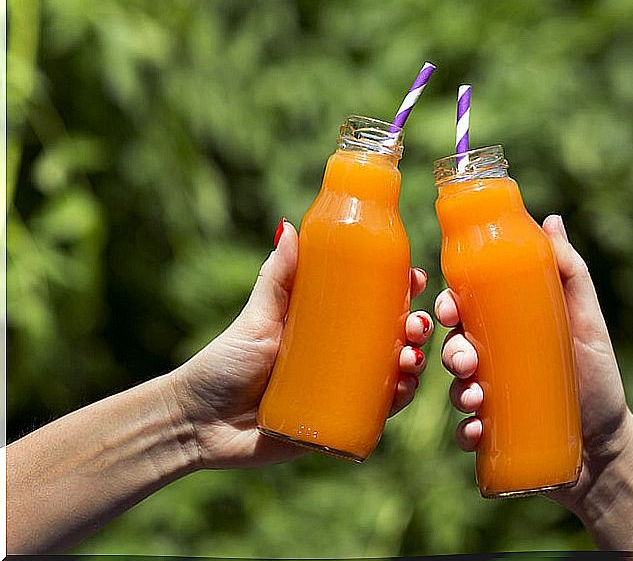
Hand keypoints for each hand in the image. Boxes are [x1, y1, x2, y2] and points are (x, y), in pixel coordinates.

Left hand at [170, 220, 432, 468]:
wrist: (197, 425)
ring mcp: (341, 390)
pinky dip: (398, 400)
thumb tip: (289, 227)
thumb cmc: (222, 365)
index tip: (415, 278)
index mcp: (324, 325)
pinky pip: (378, 413)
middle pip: (392, 336)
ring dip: (413, 362)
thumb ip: (276, 278)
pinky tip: (404, 389)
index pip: (372, 302)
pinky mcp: (338, 424)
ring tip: (409, 359)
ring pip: (392, 373)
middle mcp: (339, 355)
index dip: (400, 290)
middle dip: (415, 327)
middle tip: (416, 325)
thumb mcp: (256, 318)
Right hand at [434, 214, 632, 508]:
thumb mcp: (587, 323)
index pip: (465, 309)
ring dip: (457, 390)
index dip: (448, 305)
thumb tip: (552, 221)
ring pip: (455, 387)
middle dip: (450, 351)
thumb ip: (570, 272)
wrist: (606, 446)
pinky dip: (467, 431)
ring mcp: (488, 399)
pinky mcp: (490, 435)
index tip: (450, 309)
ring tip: (475, 399)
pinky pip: (466, 431)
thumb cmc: (598, 378)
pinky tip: (477, 430)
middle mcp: (492, 361)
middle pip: (453, 347)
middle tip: (465, 360)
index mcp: (506, 329)